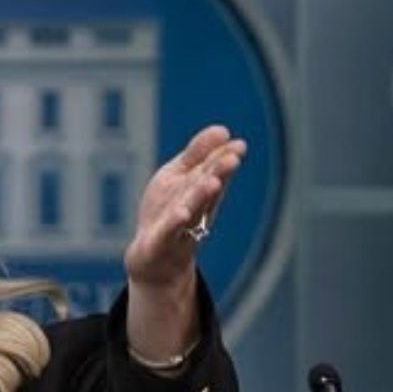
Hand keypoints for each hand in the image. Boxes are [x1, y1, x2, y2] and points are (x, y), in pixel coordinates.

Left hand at [123, 125, 245, 288]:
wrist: (154, 261)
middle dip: (218, 174)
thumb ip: (197, 155)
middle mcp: (193, 208)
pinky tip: (181, 213)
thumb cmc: (168, 214)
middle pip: (205, 189)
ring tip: (213, 182)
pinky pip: (168, 232)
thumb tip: (223, 130)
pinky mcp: (160, 242)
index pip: (212, 172)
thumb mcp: (179, 178)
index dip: (224, 160)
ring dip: (201, 196)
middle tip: (232, 159)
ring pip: (191, 208)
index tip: (238, 146)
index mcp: (198, 190)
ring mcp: (177, 227)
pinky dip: (175, 223)